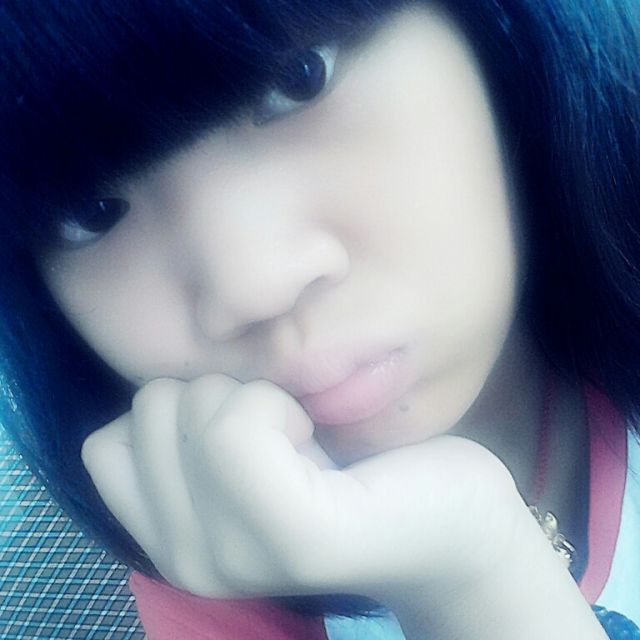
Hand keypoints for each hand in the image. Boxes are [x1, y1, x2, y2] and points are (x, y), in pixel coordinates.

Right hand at [81, 374, 524, 601]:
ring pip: (192, 407)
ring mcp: (235, 557)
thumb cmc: (353, 472)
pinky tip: (321, 444)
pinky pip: (238, 424)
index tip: (243, 432)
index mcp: (173, 541)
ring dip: (254, 398)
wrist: (452, 523)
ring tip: (306, 444)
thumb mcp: (245, 460)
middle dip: (220, 395)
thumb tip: (159, 393)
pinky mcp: (294, 534)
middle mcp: (188, 562)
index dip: (175, 413)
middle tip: (284, 438)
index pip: (104, 443)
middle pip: (149, 407)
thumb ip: (186, 444)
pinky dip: (279, 406)